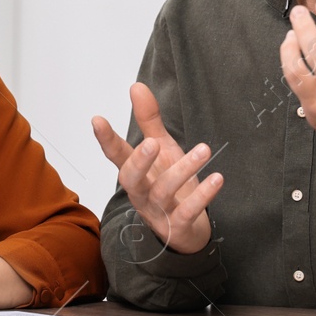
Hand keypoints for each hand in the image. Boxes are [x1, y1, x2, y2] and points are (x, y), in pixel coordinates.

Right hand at [91, 83, 220, 254]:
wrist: (188, 230)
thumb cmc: (171, 184)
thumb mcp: (162, 149)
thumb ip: (148, 121)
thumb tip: (136, 86)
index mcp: (135, 172)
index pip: (116, 155)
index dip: (106, 139)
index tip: (97, 119)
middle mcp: (142, 192)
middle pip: (131, 179)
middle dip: (140, 161)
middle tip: (151, 143)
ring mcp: (159, 212)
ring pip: (164, 192)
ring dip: (183, 170)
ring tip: (204, 150)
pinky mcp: (178, 227)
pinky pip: (188, 212)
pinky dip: (203, 195)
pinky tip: (217, 179)